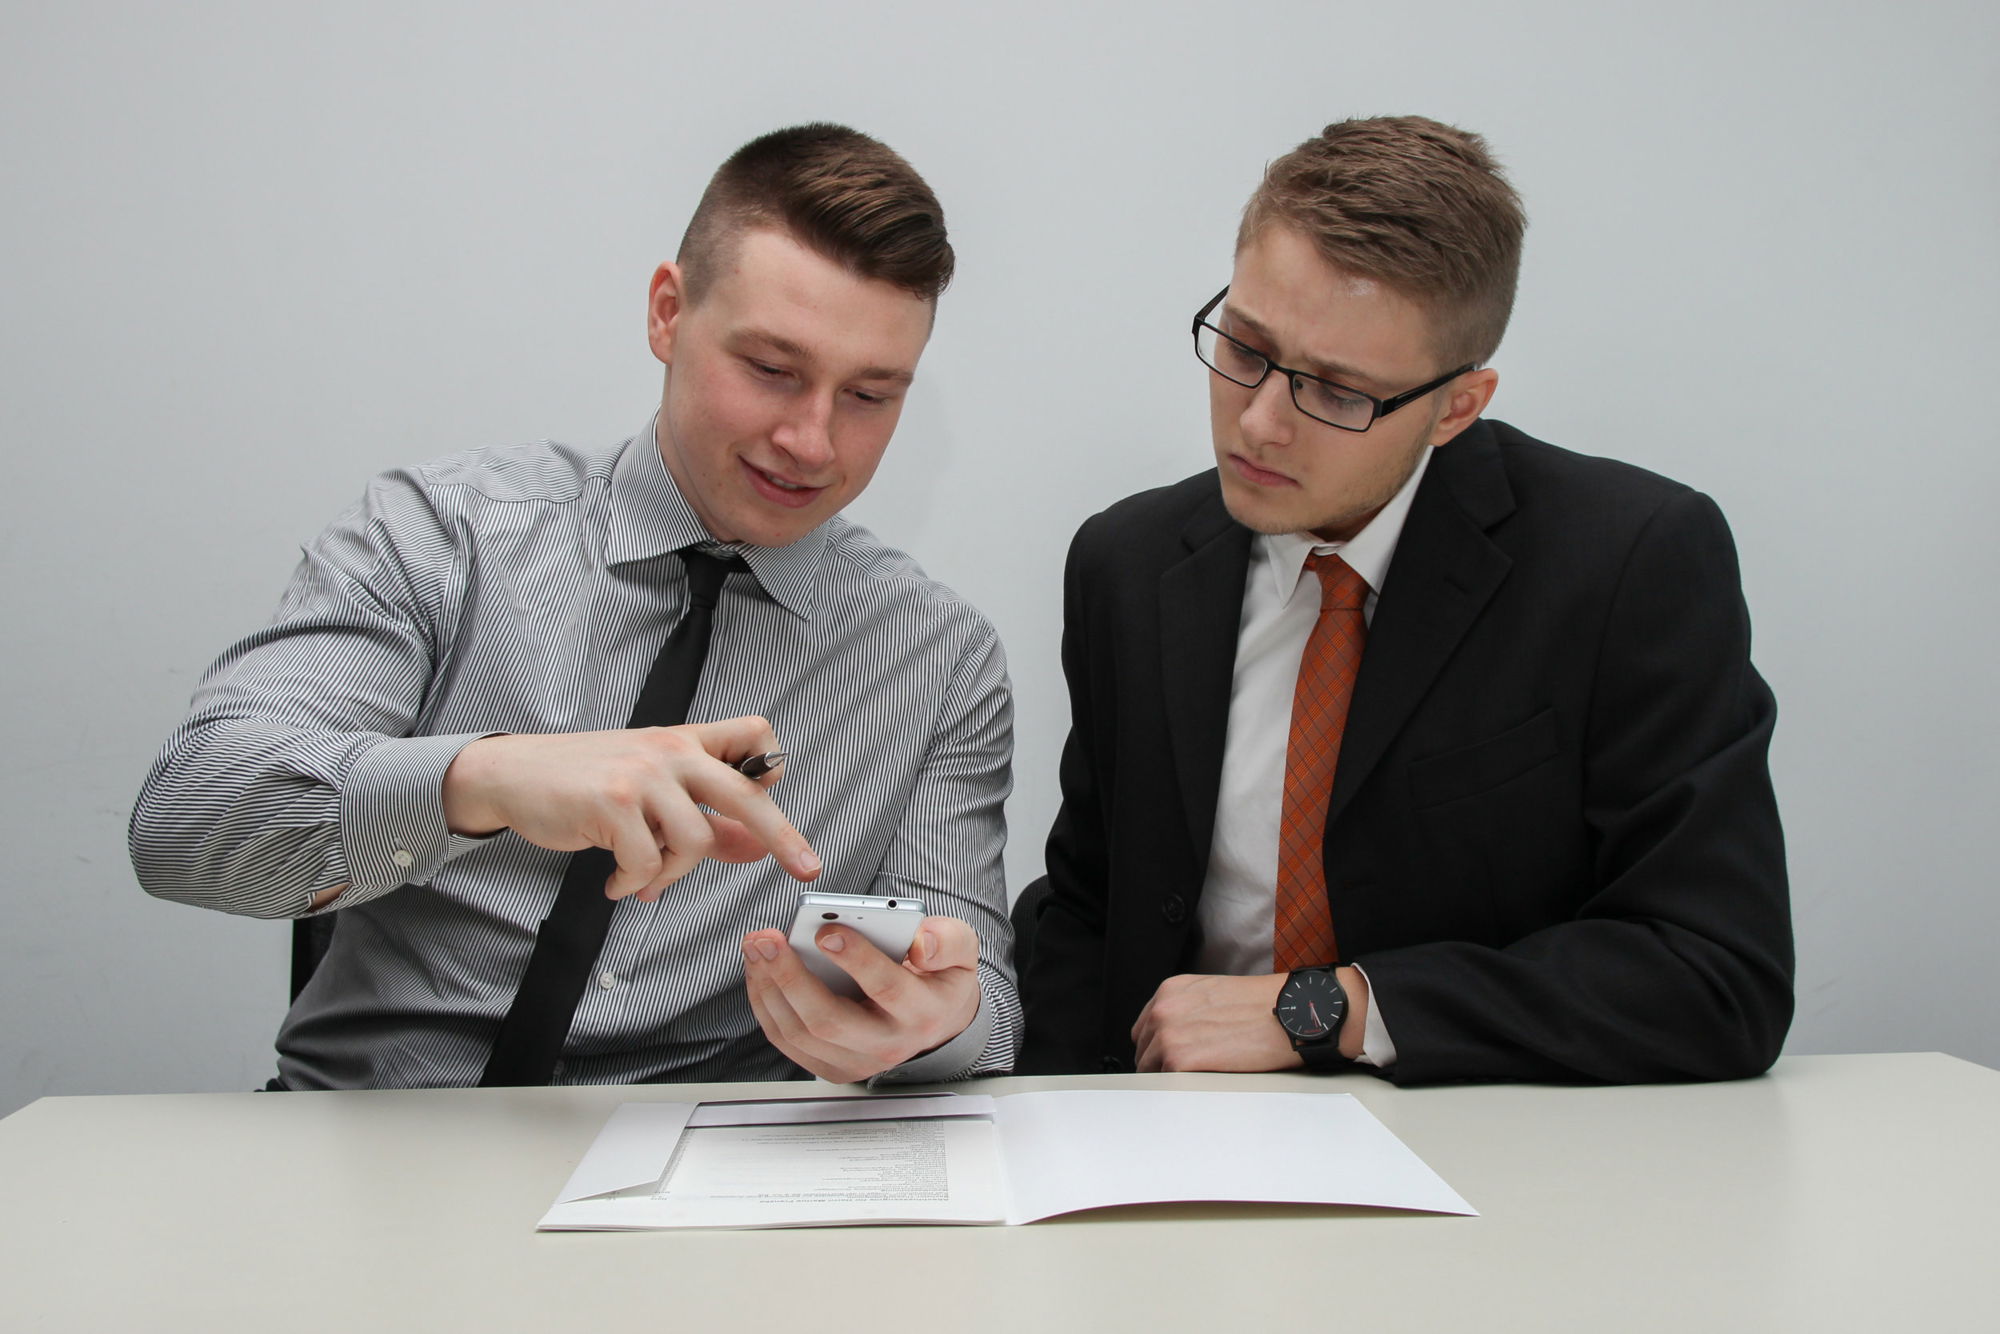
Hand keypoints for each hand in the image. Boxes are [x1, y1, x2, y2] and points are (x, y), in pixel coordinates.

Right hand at [440, 716, 819, 900]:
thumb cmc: (586, 781)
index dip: (771, 765)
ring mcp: (642, 775)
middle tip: (807, 868)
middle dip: (782, 836)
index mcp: (685, 741)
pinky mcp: (612, 803)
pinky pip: (648, 862)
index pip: (752, 733)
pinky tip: (618, 881)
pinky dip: (635, 882)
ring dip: (672, 874)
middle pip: (745, 793)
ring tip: (645, 878)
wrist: (514, 774)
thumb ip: (707, 818)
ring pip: (695, 841)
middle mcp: (670, 751)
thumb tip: (757, 848)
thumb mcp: (651, 791)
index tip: (775, 792)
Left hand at [742, 914, 981, 1082]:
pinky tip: (759, 970)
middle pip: (829, 1020)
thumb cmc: (939, 976)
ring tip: (756, 946)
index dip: (855, 959)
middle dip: (791, 976)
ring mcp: (857, 1062)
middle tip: (767, 938)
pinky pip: (787, 1040)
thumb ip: (947, 941)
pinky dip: (766, 1004)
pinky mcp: (832, 1067)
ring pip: (800, 1033)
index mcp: (922, 1012)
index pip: (885, 988)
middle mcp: (888, 1045)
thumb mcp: (960, 951)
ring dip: (769, 988)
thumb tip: (919, 944)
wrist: (936, 1020)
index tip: (826, 930)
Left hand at [1132, 973, 1302, 1072]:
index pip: (1145, 1028)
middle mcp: (1164, 1009)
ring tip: (1197, 1080)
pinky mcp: (1179, 1060)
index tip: (1169, 1057)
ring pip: (1149, 1069)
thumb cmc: (1262, 1004)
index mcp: (1171, 991)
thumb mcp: (1213, 993)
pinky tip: (1200, 1084)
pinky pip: (1164, 1082)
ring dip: (1168, 1078)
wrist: (1289, 1012)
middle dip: (1160, 1063)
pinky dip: (1178, 1087)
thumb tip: (1177, 1035)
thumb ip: (1187, 1010)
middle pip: (1144, 1050)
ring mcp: (1168, 1035)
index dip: (1157, 1046)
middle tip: (1187, 1073)